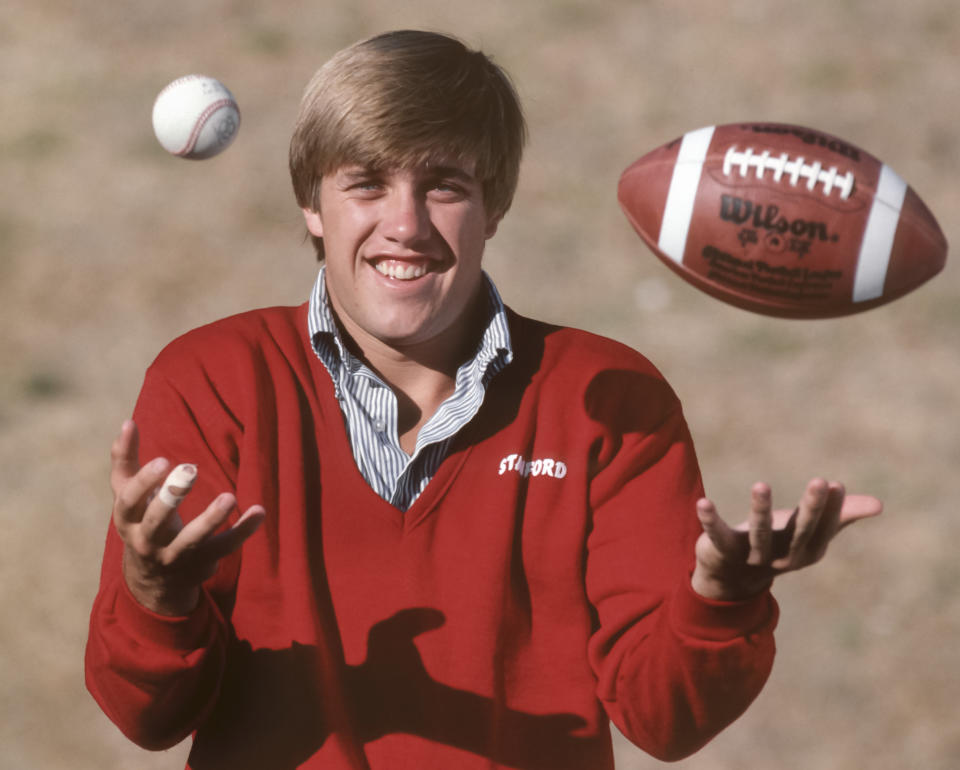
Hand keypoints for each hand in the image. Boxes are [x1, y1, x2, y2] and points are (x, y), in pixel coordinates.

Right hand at [110, 420, 265, 615]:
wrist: (154, 580)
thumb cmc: (142, 522)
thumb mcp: (128, 497)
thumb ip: (125, 460)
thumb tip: (128, 422)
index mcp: (128, 520)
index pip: (129, 502)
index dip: (143, 482)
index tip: (163, 460)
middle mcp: (148, 542)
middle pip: (157, 522)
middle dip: (173, 497)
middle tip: (191, 469)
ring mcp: (176, 555)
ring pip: (193, 540)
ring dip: (211, 519)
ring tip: (229, 497)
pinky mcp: (202, 563)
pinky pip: (225, 547)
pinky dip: (244, 530)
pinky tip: (259, 511)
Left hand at [691, 478, 881, 601]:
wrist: (732, 577)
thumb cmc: (777, 544)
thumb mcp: (807, 529)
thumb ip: (840, 515)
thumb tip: (880, 505)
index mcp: (805, 552)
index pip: (822, 529)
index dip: (831, 509)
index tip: (836, 483)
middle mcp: (781, 558)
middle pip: (798, 532)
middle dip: (811, 508)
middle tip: (820, 481)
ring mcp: (751, 557)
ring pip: (758, 534)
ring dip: (760, 511)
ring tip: (761, 484)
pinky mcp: (722, 552)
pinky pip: (716, 536)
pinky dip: (709, 521)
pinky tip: (702, 502)